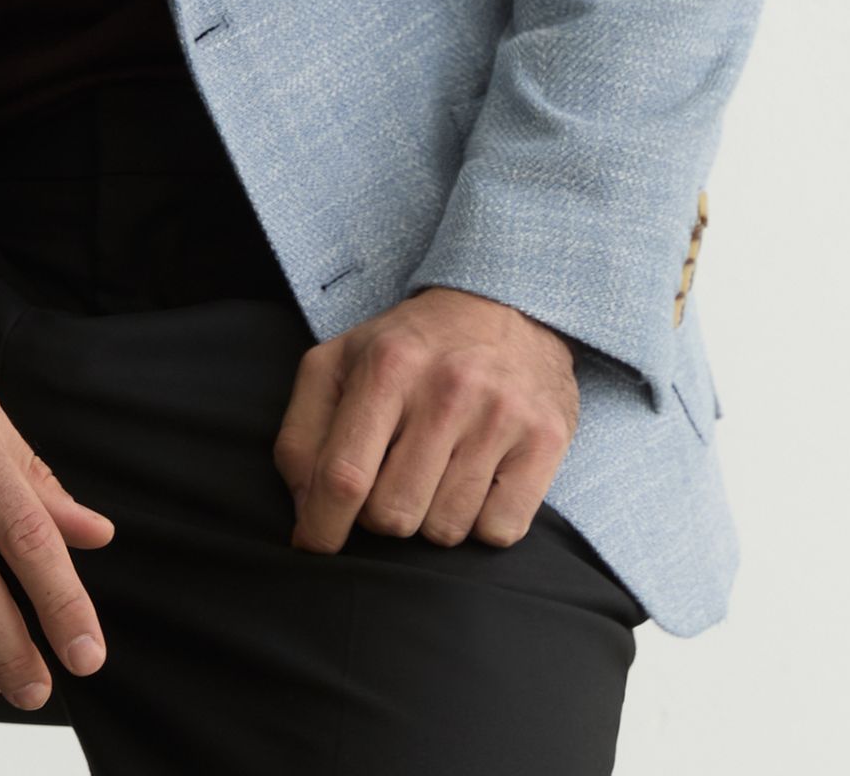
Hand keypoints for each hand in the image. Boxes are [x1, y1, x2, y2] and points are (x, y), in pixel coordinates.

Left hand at [271, 284, 578, 553]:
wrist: (504, 305)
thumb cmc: (409, 347)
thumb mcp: (339, 364)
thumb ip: (303, 435)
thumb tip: (306, 517)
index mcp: (386, 366)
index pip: (343, 476)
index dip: (322, 525)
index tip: (314, 545)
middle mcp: (447, 389)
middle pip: (394, 513)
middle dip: (380, 514)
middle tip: (390, 478)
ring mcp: (502, 416)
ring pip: (445, 530)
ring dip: (431, 518)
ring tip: (435, 470)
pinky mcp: (546, 440)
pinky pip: (500, 531)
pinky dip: (481, 522)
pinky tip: (475, 479)